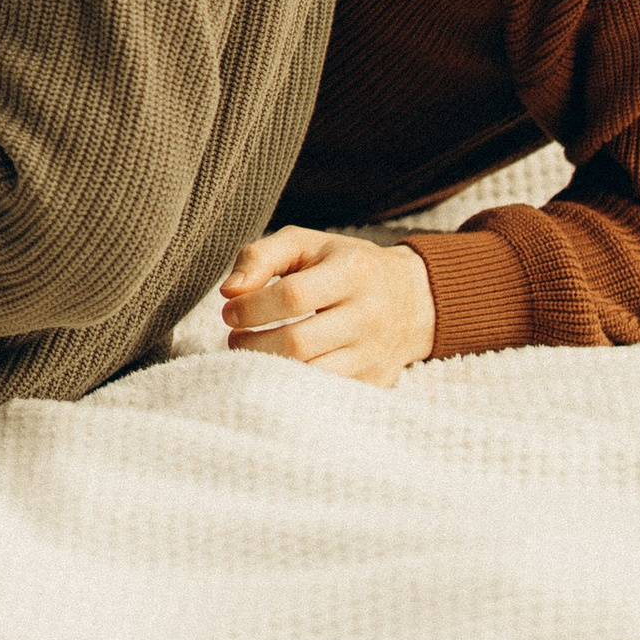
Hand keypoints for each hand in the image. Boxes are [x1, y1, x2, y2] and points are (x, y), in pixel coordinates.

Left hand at [220, 227, 435, 382]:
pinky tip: (278, 373)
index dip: (252, 308)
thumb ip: (262, 257)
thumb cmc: (343, 265)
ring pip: (310, 376)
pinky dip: (294, 388)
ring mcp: (374, 355)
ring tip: (251, 355)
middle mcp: (368, 316)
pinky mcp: (375, 384)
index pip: (292, 296)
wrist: (410, 298)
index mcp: (352, 272)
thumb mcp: (305, 244)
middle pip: (298, 343)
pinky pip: (325, 395)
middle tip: (233, 338)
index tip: (229, 311)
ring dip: (268, 370)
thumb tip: (229, 292)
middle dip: (253, 344)